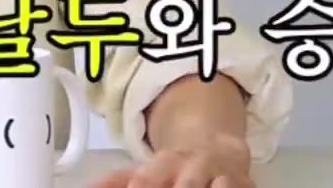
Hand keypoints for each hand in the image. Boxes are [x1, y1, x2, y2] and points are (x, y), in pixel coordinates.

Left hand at [93, 129, 252, 187]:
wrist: (219, 148)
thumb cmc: (177, 168)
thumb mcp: (148, 170)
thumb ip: (116, 180)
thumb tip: (90, 187)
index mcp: (164, 165)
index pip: (147, 179)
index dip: (142, 185)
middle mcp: (193, 169)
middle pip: (185, 185)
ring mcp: (220, 176)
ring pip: (218, 186)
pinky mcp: (243, 183)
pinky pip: (239, 187)